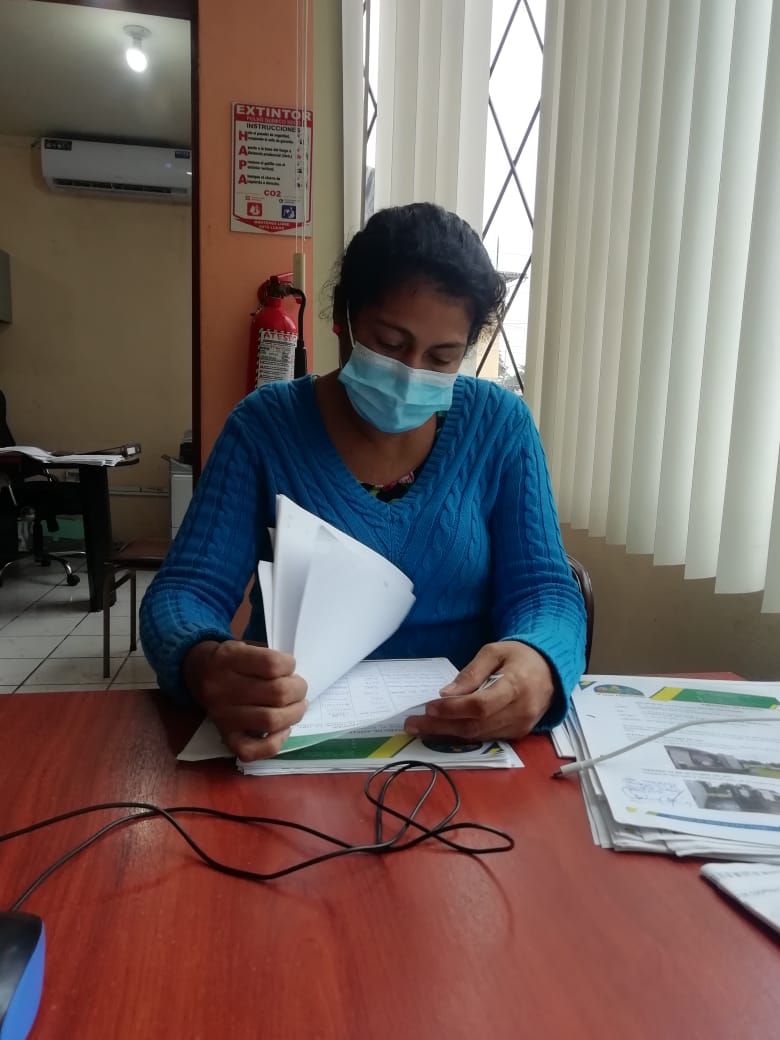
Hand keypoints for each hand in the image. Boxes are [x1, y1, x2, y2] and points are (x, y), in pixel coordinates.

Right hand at [183, 640, 306, 760]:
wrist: (198, 672)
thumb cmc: (232, 660)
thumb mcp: (246, 646)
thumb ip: (270, 658)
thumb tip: (296, 681)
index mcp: (229, 659)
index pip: (272, 664)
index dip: (290, 665)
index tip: (290, 666)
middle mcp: (222, 688)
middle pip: (277, 693)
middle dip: (299, 690)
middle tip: (300, 688)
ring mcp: (223, 715)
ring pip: (271, 721)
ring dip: (294, 714)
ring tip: (297, 706)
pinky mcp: (225, 736)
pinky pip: (253, 750)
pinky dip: (276, 742)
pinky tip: (283, 729)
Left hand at [404, 641, 554, 741]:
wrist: (551, 669)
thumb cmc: (520, 656)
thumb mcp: (494, 652)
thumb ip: (471, 673)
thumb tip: (446, 694)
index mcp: (516, 686)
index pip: (480, 705)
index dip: (452, 709)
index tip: (428, 707)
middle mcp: (521, 711)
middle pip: (476, 725)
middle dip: (441, 727)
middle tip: (413, 724)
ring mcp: (521, 726)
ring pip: (478, 736)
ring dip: (447, 734)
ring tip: (422, 728)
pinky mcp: (519, 734)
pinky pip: (486, 738)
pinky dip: (463, 735)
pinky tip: (444, 730)